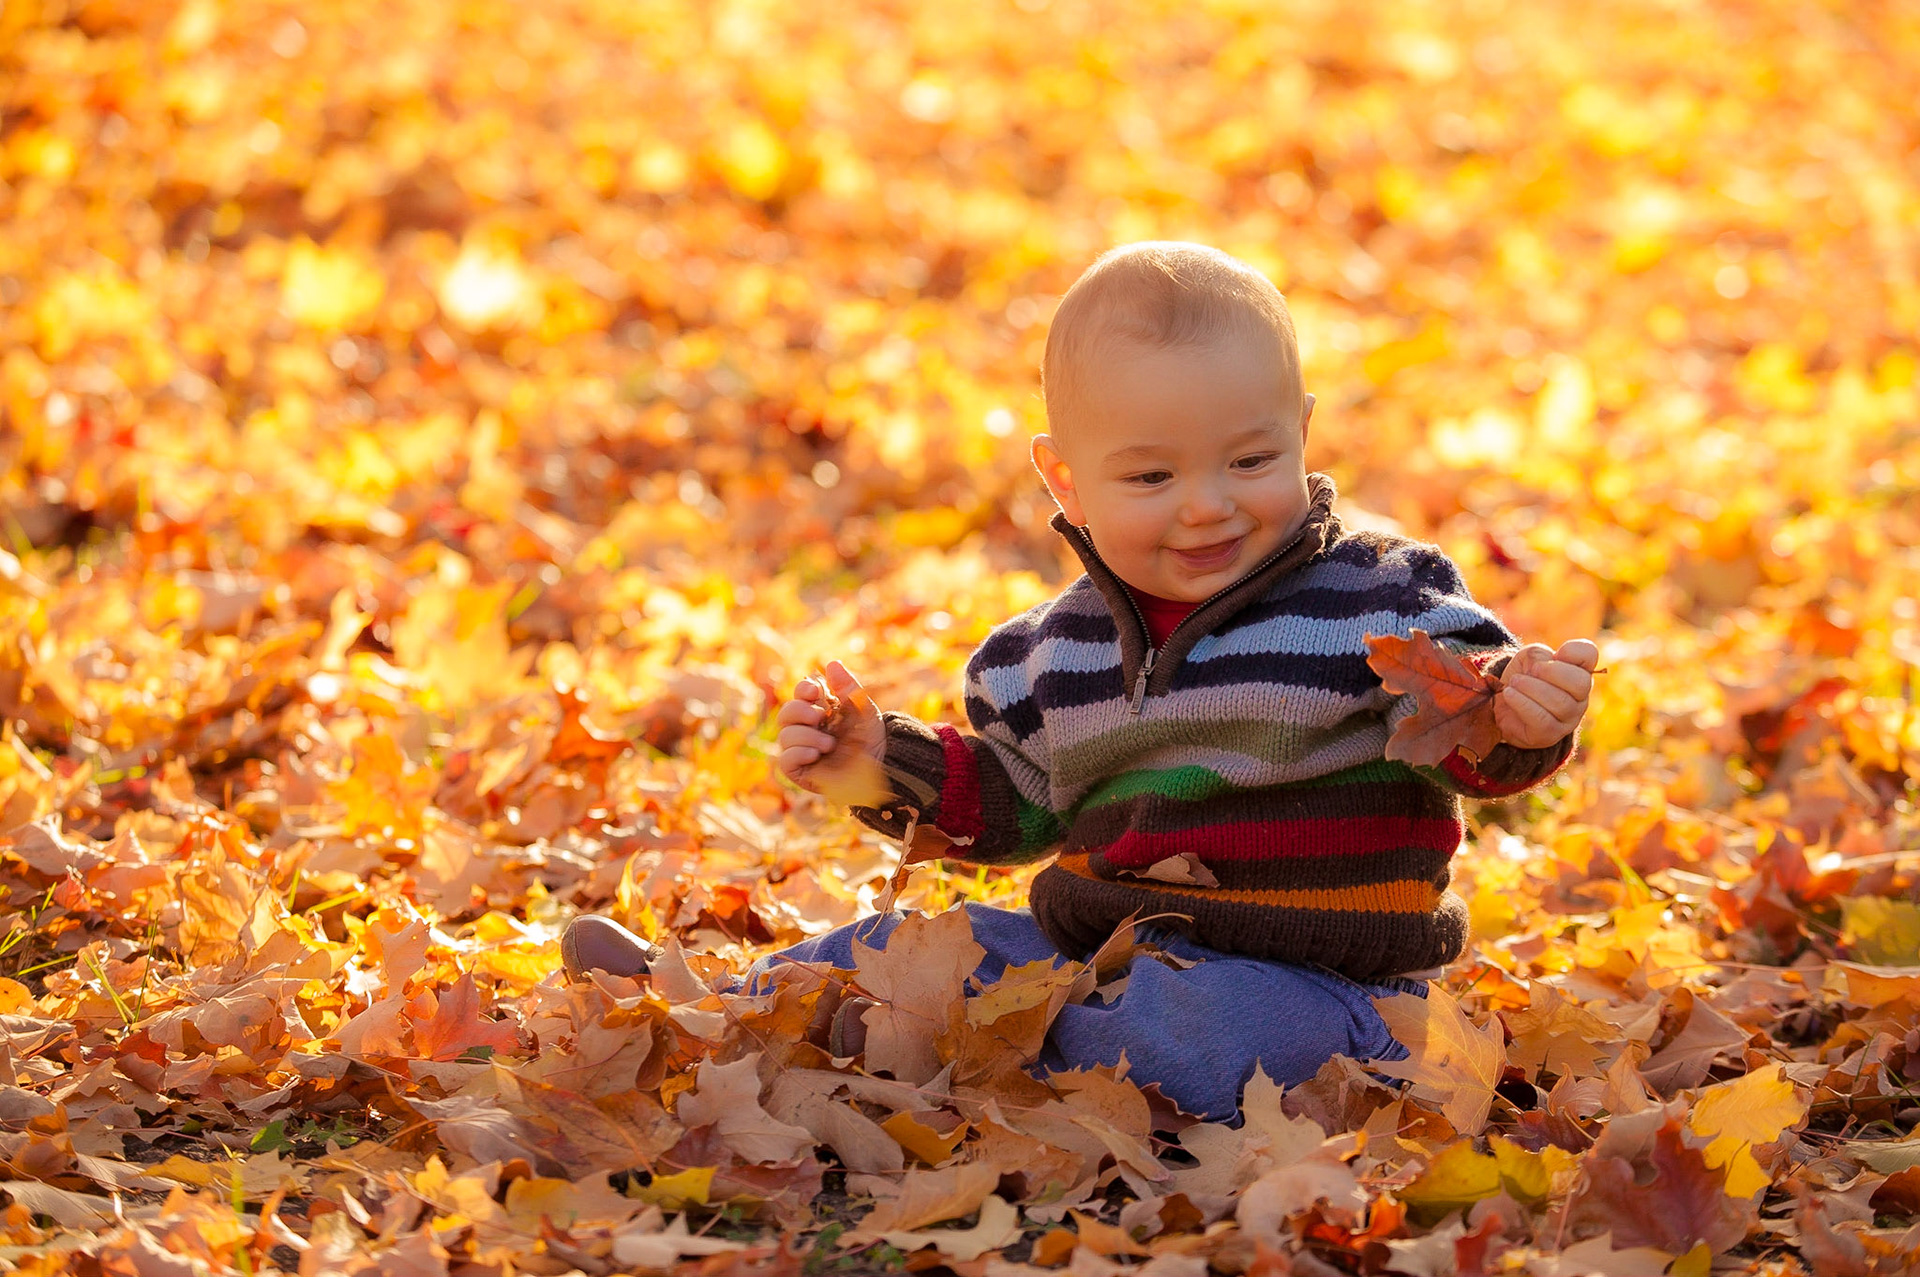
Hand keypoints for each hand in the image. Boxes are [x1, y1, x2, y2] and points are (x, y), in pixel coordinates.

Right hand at [775, 660, 885, 795]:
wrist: (879, 765)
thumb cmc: (870, 737)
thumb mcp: (862, 708)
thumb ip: (847, 686)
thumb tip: (832, 663)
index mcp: (817, 710)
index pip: (799, 694)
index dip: (803, 689)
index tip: (816, 691)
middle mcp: (805, 729)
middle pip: (785, 713)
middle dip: (799, 711)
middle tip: (819, 716)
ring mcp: (801, 749)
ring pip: (785, 736)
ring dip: (807, 736)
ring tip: (830, 744)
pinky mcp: (799, 770)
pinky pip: (784, 759)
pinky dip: (798, 753)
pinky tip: (816, 755)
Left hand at [1494, 639, 1597, 749]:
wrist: (1502, 706)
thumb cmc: (1522, 678)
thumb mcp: (1527, 659)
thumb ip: (1539, 654)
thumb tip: (1544, 663)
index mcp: (1578, 672)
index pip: (1589, 655)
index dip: (1575, 651)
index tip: (1556, 653)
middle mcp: (1580, 696)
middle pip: (1580, 683)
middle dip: (1552, 672)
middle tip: (1531, 670)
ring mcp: (1569, 718)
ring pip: (1561, 703)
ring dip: (1531, 688)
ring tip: (1514, 683)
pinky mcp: (1550, 734)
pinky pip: (1542, 719)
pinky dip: (1522, 703)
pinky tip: (1510, 694)